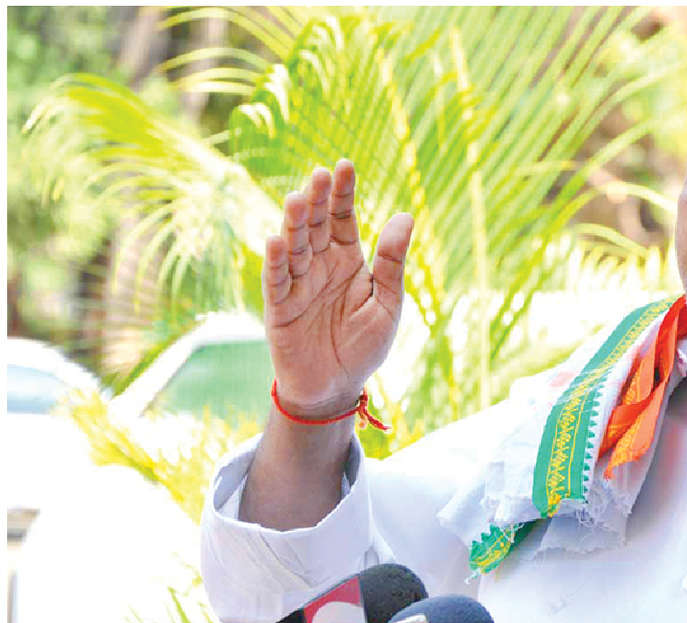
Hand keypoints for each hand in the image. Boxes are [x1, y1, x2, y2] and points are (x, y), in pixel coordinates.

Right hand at [263, 159, 413, 418]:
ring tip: (295, 198)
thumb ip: (392, 262)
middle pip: (316, 226)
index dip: (342, 194)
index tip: (345, 165)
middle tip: (319, 174)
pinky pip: (277, 281)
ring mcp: (298, 284)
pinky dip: (276, 261)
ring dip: (293, 223)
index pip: (343, 219)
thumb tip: (405, 216)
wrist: (337, 387)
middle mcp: (320, 266)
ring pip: (294, 247)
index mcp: (348, 260)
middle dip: (316, 200)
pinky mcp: (279, 307)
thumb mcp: (387, 303)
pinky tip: (276, 240)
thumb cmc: (363, 345)